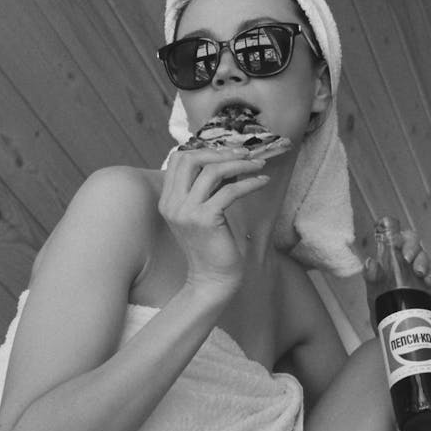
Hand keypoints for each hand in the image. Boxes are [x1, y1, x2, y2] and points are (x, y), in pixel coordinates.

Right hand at [159, 147, 270, 292]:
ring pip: (212, 172)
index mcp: (168, 200)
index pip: (178, 159)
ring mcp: (186, 212)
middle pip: (190, 159)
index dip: (204, 150)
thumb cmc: (212, 246)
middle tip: (245, 154)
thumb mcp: (204, 212)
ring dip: (240, 164)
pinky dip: (250, 183)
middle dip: (220, 152)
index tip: (228, 153)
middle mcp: (172, 204)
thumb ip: (209, 187)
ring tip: (258, 165)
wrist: (212, 279)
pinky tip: (262, 182)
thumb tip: (230, 160)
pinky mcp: (205, 220)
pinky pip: (230, 191)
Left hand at [363, 227, 430, 321]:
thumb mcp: (374, 291)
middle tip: (418, 272)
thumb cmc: (381, 303)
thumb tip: (370, 262)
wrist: (393, 326)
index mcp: (395, 255)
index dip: (407, 241)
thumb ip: (371, 276)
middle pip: (420, 249)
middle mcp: (410, 260)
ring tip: (428, 283)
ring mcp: (423, 271)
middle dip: (421, 259)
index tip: (405, 253)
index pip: (404, 238)